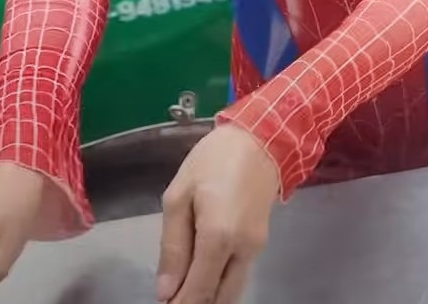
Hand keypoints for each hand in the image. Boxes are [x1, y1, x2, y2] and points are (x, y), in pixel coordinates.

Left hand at [157, 123, 280, 303]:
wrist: (260, 139)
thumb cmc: (212, 161)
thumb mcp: (178, 197)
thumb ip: (172, 247)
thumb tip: (166, 291)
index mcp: (218, 238)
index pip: (198, 292)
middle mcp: (242, 250)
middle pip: (220, 299)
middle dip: (196, 303)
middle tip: (172, 297)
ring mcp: (256, 248)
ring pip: (232, 291)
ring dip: (209, 296)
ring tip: (184, 284)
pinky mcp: (260, 242)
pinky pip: (238, 274)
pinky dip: (219, 283)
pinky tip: (200, 272)